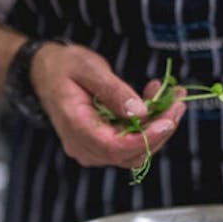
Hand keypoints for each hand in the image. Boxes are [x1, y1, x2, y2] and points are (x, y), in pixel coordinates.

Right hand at [29, 43, 185, 167]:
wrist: (44, 73)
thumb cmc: (63, 67)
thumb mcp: (88, 69)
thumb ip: (113, 91)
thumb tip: (140, 111)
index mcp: (76, 127)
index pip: (114, 147)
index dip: (145, 138)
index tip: (169, 119)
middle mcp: (84, 146)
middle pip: (129, 153)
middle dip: (160, 130)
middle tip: (178, 100)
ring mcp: (92, 149)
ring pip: (134, 152)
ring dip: (157, 127)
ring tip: (169, 96)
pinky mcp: (102, 144)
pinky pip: (130, 143)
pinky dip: (148, 125)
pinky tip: (154, 100)